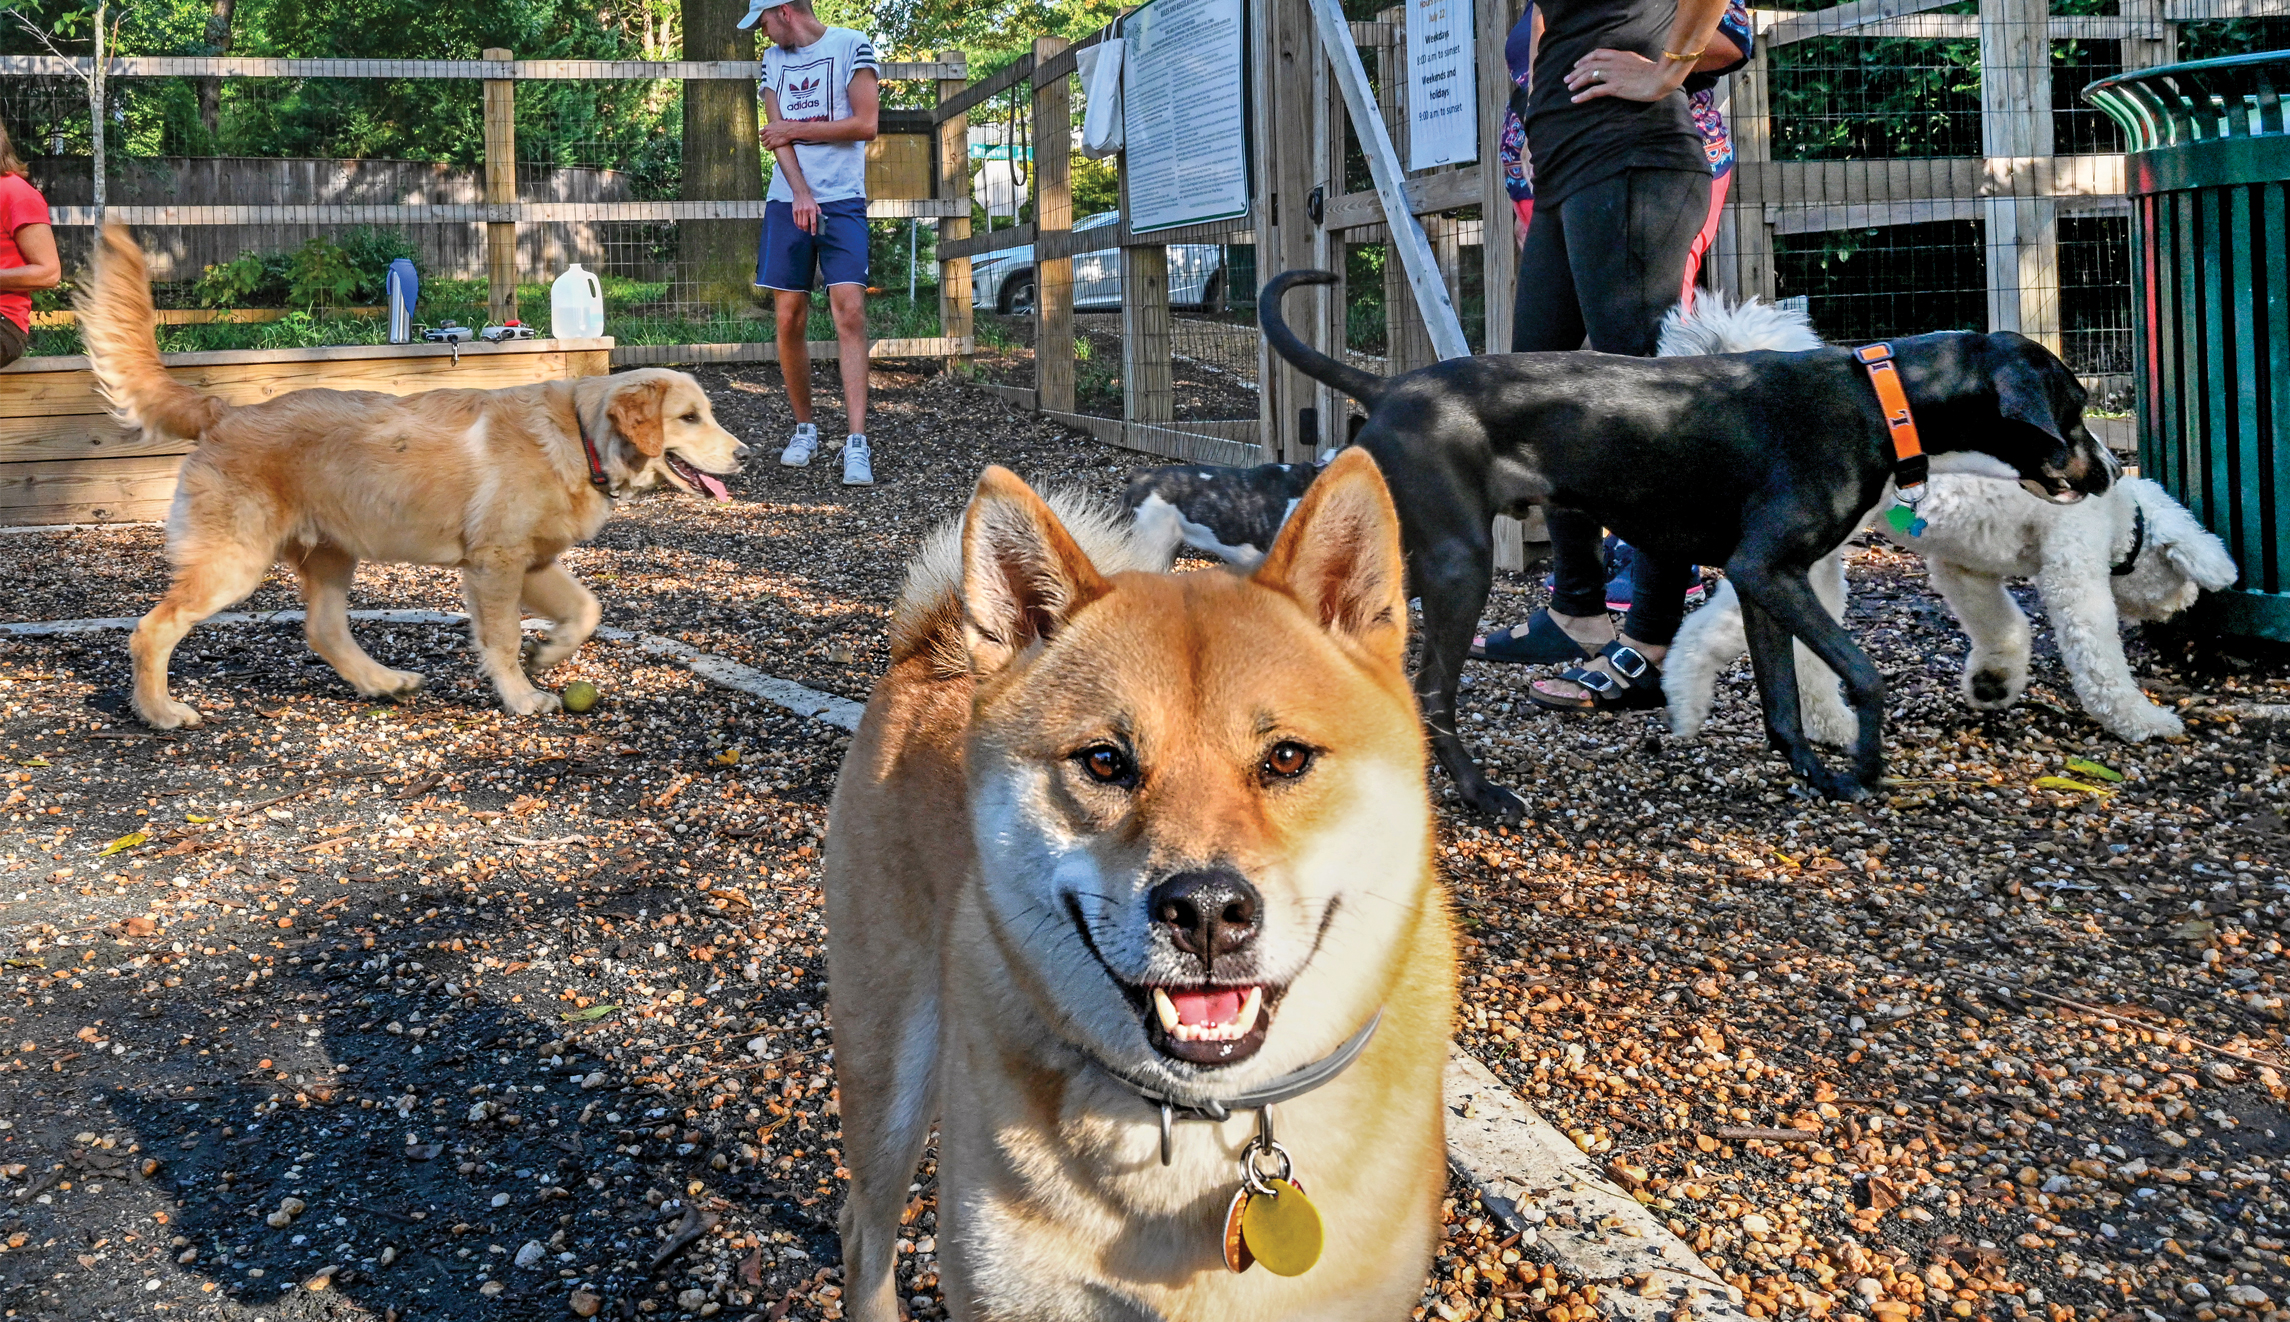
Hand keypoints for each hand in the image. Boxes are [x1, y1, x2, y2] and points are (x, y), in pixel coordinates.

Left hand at [760, 120, 801, 150]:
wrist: (789, 130)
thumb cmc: (784, 125)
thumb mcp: (775, 122)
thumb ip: (770, 125)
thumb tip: (768, 125)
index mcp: (766, 128)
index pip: (760, 133)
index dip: (763, 135)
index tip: (766, 136)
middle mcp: (767, 133)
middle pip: (761, 139)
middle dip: (764, 140)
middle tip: (768, 141)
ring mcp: (769, 139)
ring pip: (763, 144)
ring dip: (766, 145)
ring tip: (770, 145)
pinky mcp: (772, 144)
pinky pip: (767, 148)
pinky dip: (769, 148)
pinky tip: (772, 148)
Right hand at [792, 192, 820, 233]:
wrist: (801, 193)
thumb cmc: (809, 200)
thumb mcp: (816, 205)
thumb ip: (818, 212)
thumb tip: (821, 220)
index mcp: (812, 210)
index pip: (813, 222)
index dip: (813, 229)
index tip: (813, 234)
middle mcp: (805, 211)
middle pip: (805, 224)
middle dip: (807, 230)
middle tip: (808, 230)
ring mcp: (799, 211)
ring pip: (800, 224)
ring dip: (802, 228)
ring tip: (804, 228)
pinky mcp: (794, 211)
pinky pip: (795, 221)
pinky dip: (797, 225)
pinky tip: (799, 226)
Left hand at [1565, 47, 1688, 102]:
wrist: (1661, 77)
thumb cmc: (1654, 72)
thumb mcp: (1638, 61)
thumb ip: (1627, 62)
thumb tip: (1622, 66)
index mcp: (1619, 55)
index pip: (1597, 54)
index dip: (1585, 59)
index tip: (1578, 64)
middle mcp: (1614, 63)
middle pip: (1589, 65)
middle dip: (1576, 71)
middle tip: (1568, 79)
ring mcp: (1613, 75)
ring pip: (1589, 76)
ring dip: (1576, 82)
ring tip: (1569, 88)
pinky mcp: (1614, 87)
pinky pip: (1594, 91)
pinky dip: (1582, 95)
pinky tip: (1575, 99)